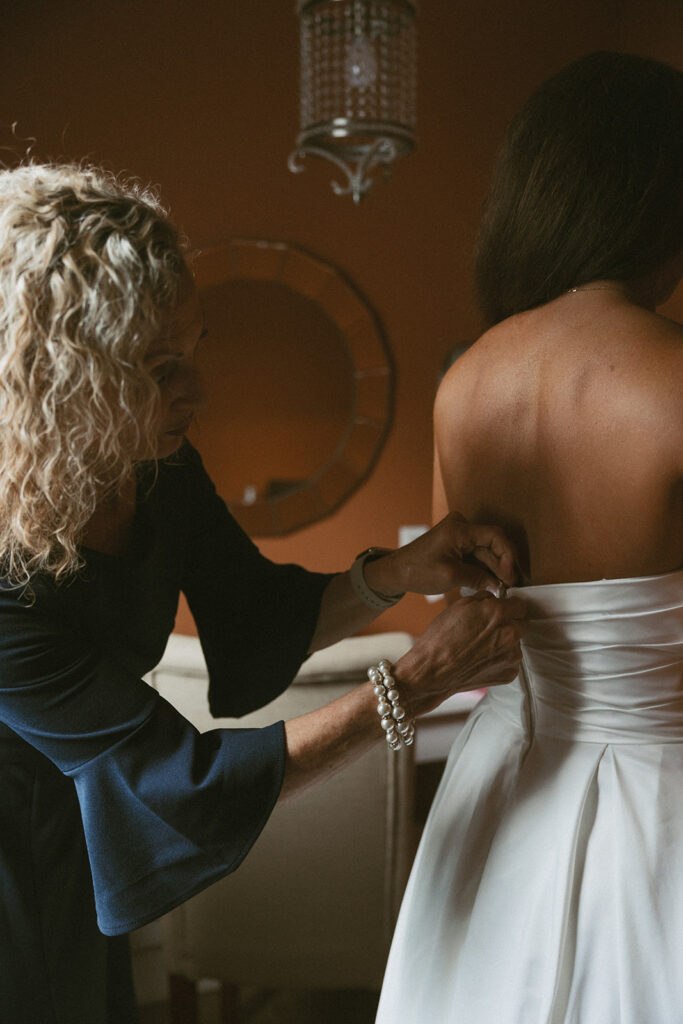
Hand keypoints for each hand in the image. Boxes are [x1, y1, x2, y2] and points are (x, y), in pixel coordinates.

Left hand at [364, 511, 518, 597]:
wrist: (396, 572)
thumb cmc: (417, 571)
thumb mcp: (451, 576)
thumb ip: (478, 578)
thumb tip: (499, 585)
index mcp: (459, 529)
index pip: (494, 536)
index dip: (507, 555)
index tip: (510, 575)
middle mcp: (460, 526)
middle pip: (491, 544)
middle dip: (502, 565)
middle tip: (510, 585)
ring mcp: (458, 534)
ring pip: (485, 550)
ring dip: (494, 568)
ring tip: (502, 587)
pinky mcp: (456, 543)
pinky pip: (476, 554)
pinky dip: (483, 567)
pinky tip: (491, 582)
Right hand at [393, 591, 526, 716]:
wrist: (434, 671)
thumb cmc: (442, 638)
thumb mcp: (460, 605)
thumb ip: (485, 598)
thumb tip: (495, 598)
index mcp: (500, 613)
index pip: (520, 604)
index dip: (509, 606)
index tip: (502, 610)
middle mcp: (511, 634)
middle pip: (521, 623)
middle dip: (508, 623)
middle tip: (487, 629)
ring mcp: (512, 656)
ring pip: (515, 643)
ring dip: (504, 642)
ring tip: (480, 647)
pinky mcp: (509, 673)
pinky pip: (510, 660)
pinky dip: (500, 659)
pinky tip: (481, 659)